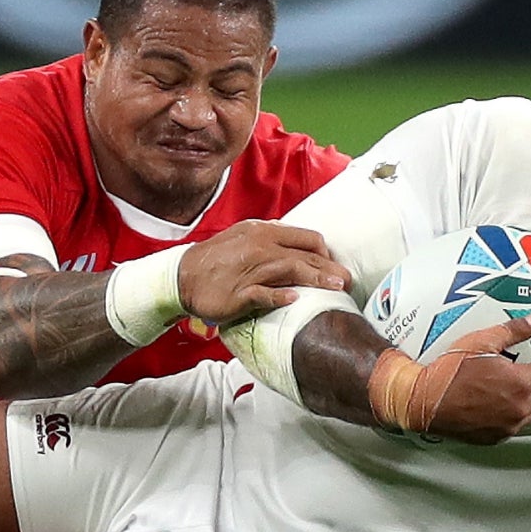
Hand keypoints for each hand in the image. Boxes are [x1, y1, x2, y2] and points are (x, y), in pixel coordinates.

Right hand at [177, 221, 349, 324]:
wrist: (182, 276)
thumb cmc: (215, 260)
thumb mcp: (244, 239)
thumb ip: (270, 242)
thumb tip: (297, 249)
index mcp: (262, 232)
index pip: (306, 237)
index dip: (325, 252)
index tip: (333, 266)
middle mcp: (259, 247)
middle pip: (304, 255)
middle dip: (330, 267)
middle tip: (348, 281)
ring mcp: (249, 269)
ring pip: (290, 270)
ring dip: (316, 279)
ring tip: (336, 288)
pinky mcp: (239, 293)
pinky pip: (263, 294)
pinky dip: (279, 296)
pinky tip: (295, 300)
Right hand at [419, 316, 530, 444]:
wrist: (424, 401)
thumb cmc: (449, 370)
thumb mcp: (481, 342)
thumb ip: (513, 331)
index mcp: (520, 383)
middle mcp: (520, 408)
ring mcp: (509, 425)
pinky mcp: (497, 436)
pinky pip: (519, 422)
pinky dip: (524, 410)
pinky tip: (517, 401)